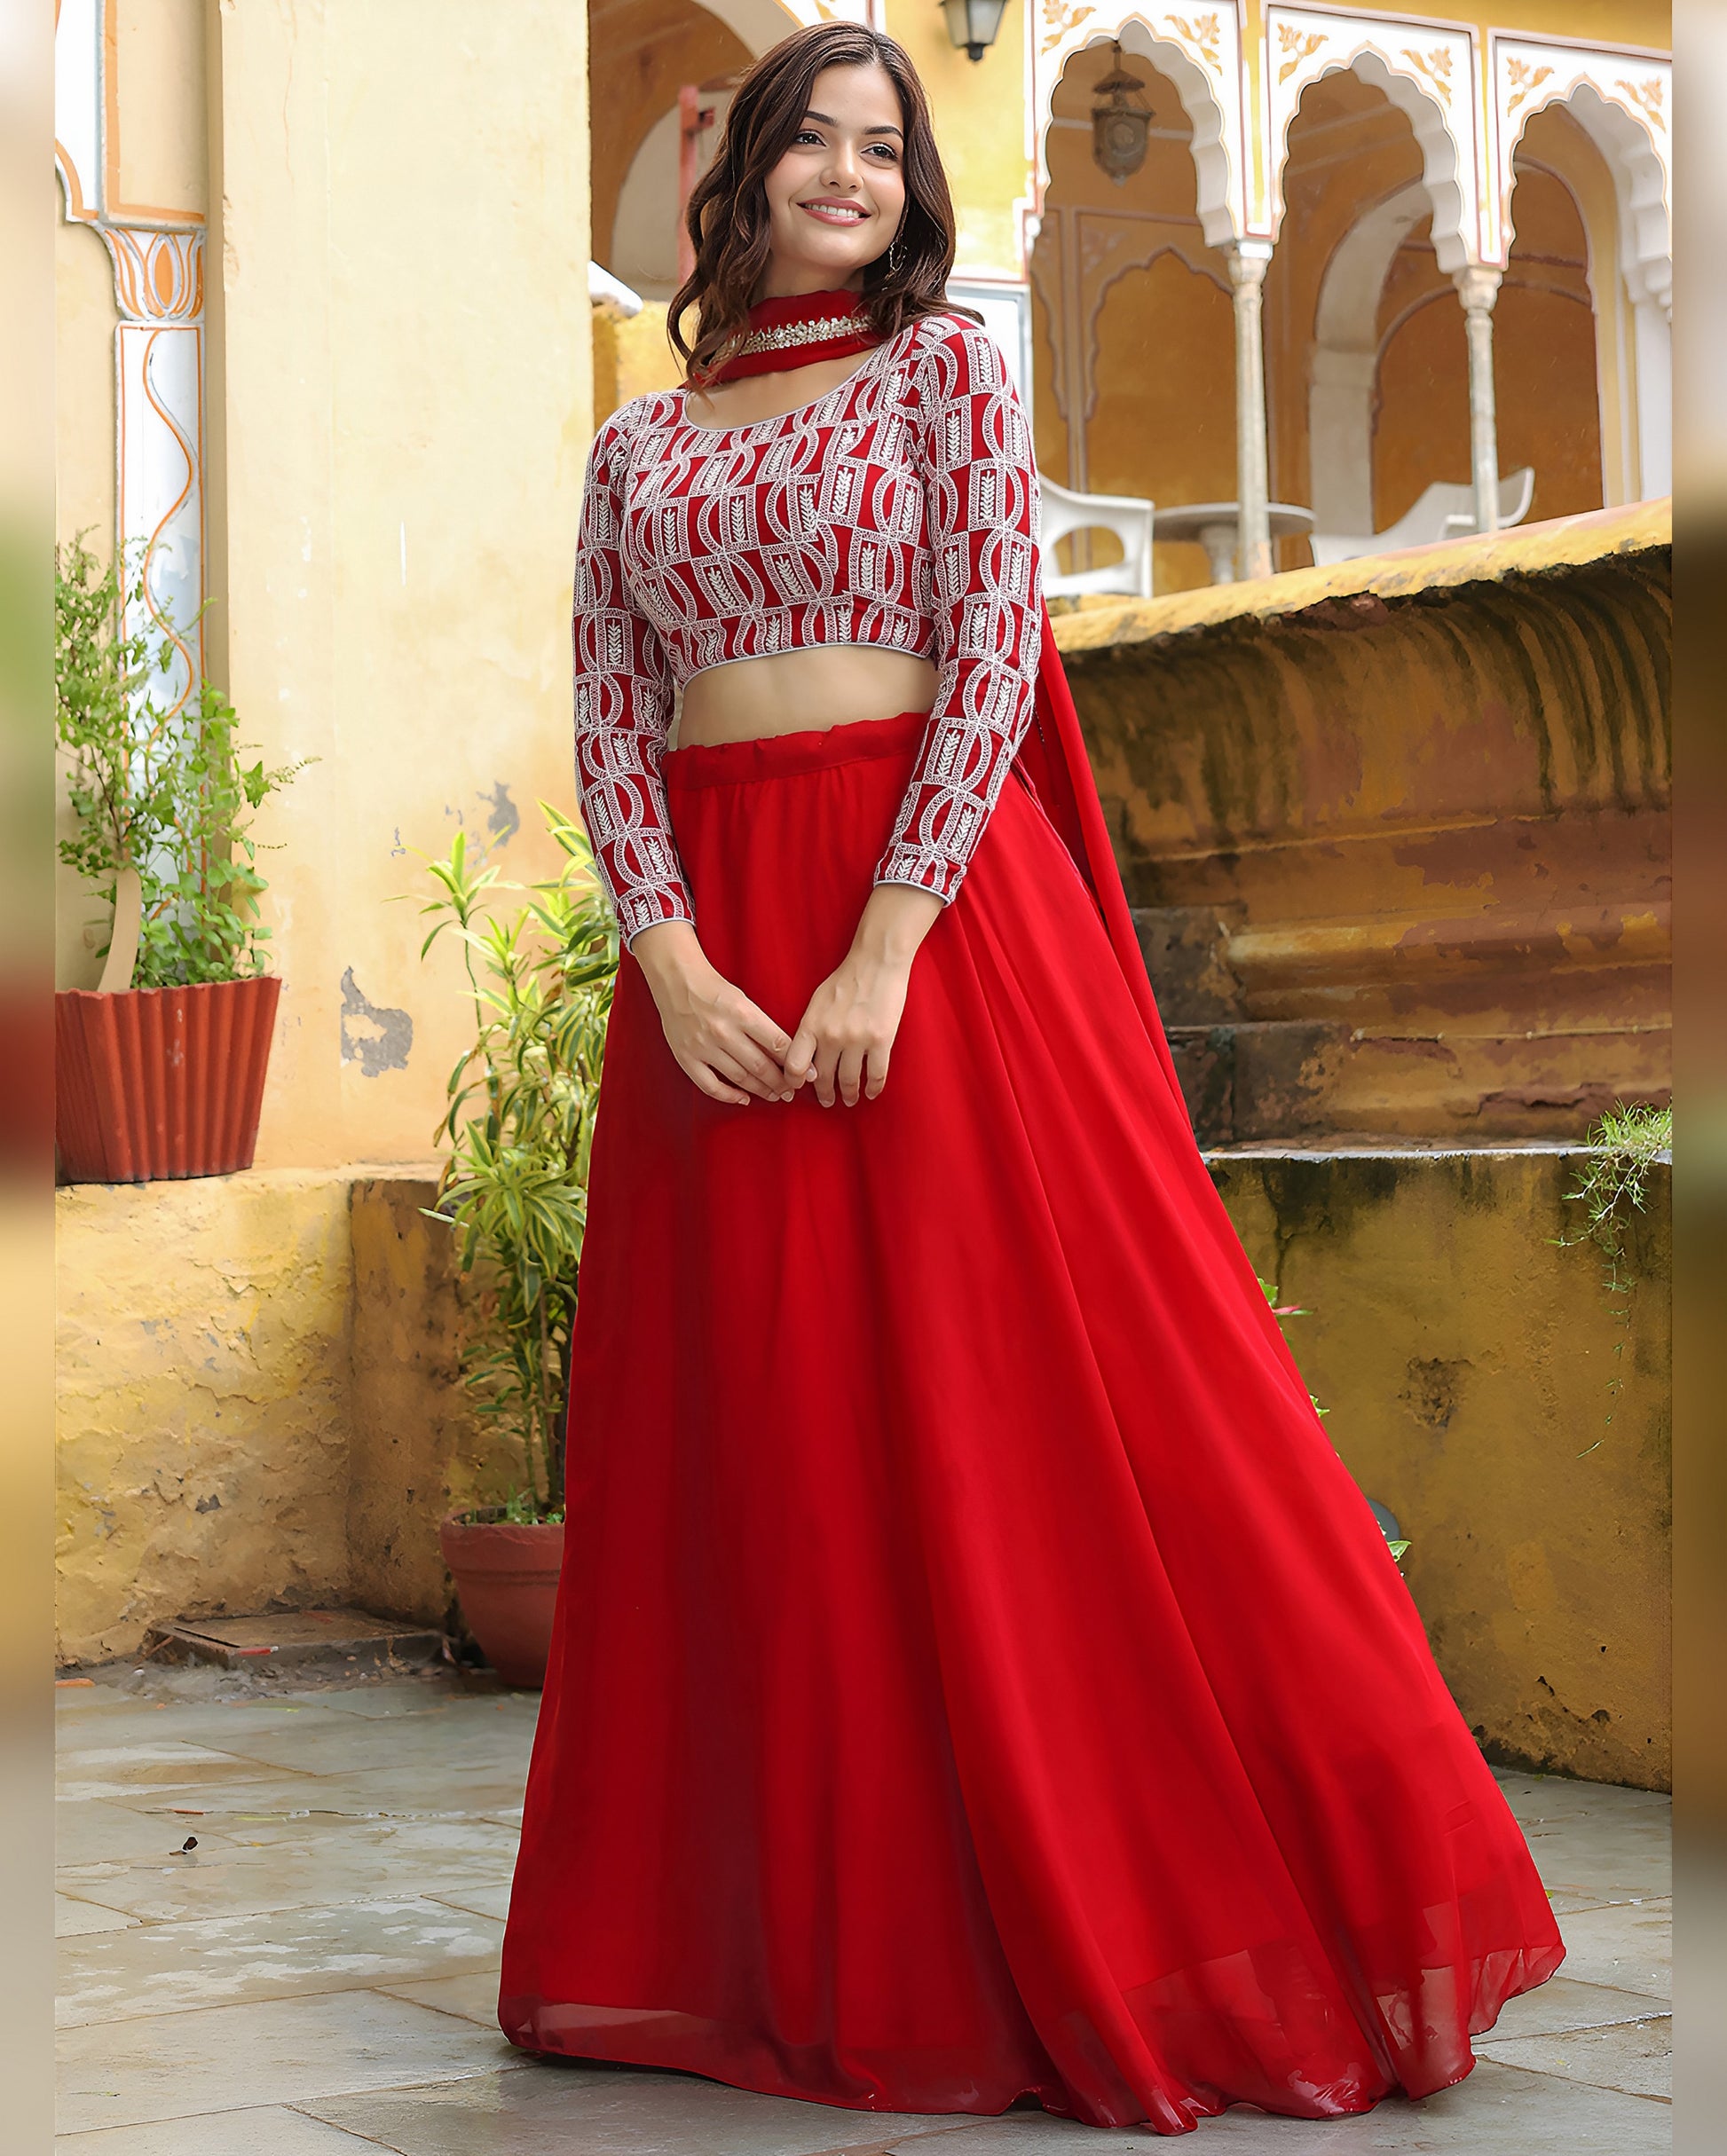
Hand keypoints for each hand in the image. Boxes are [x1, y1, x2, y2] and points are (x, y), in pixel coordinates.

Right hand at [631, 923, 794, 1106]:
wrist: (677, 981)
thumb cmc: (714, 989)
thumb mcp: (744, 1000)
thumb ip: (763, 1026)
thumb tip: (786, 1052)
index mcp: (742, 1013)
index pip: (777, 1045)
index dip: (795, 1064)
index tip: (804, 1074)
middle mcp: (723, 1031)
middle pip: (761, 1066)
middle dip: (781, 1083)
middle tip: (791, 1090)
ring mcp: (703, 1046)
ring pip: (740, 1078)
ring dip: (761, 1090)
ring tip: (774, 1094)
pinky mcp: (686, 1057)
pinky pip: (710, 1086)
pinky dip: (729, 1096)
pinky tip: (744, 1098)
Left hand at [785, 886, 942, 1106]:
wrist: (876, 961)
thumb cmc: (846, 979)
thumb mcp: (817, 1001)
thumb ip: (810, 1029)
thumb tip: (806, 1056)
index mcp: (811, 1025)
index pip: (795, 1065)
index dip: (794, 1082)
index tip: (799, 1089)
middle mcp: (831, 1035)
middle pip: (823, 1078)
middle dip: (825, 1094)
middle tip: (828, 1101)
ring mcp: (857, 1040)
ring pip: (849, 1080)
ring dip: (849, 1094)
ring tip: (850, 1099)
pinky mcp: (881, 1040)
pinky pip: (876, 1074)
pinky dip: (873, 1088)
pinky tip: (871, 1091)